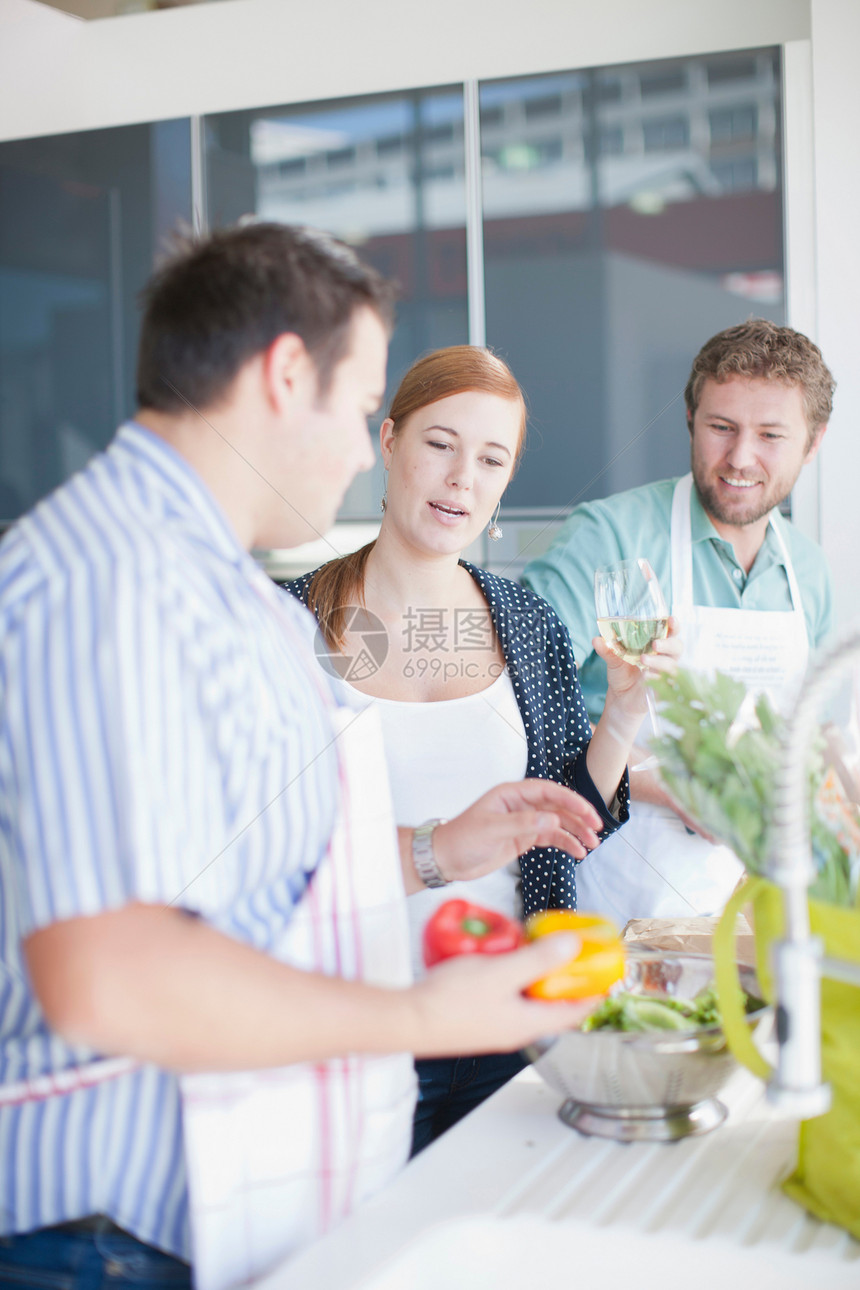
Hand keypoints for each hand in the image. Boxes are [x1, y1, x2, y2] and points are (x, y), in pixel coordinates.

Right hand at [408, 931, 599, 1055]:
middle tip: (570, 953)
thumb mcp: (501, 973)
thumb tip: (573, 945)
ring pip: (526, 1000)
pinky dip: (510, 978)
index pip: (575, 1012)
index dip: (593, 992)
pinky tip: (497, 959)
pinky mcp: (476, 1018)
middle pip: (552, 1005)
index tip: (605, 971)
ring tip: (534, 948)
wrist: (406, 1019)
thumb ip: (538, 959)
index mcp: (528, 1024)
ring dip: (535, 976)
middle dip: (563, 979)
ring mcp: (494, 1025)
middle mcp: (515, 1029)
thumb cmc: (451, 1002)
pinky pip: (505, 997)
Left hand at [431, 779, 603, 884]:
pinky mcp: (523, 838)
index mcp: (510, 794)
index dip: (570, 799)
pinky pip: (550, 837)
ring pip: (557, 823)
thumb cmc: (461, 839)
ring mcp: (523, 822)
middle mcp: (520, 805)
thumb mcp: (492, 830)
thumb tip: (552, 820)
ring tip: (591, 844)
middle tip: (596, 828)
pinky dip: (565, 843)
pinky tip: (577, 851)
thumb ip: (523, 824)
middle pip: (556, 806)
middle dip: (578, 816)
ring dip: (575, 832)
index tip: (587, 812)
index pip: (547, 791)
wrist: (446, 860)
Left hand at [593, 615, 682, 717]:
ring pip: (672, 665)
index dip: (674, 625)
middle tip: (655, 644)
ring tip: (643, 660)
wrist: (620, 698)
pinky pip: (666, 683)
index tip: (670, 619)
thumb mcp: (613, 659)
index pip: (671, 632)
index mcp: (656, 645)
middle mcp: (664, 657)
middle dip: (668, 644)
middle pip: (677, 647)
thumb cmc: (622, 673)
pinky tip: (646, 677)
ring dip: (659, 661)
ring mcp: (665, 674)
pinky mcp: (663, 689)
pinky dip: (657, 678)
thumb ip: (607, 649)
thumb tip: (596, 639)